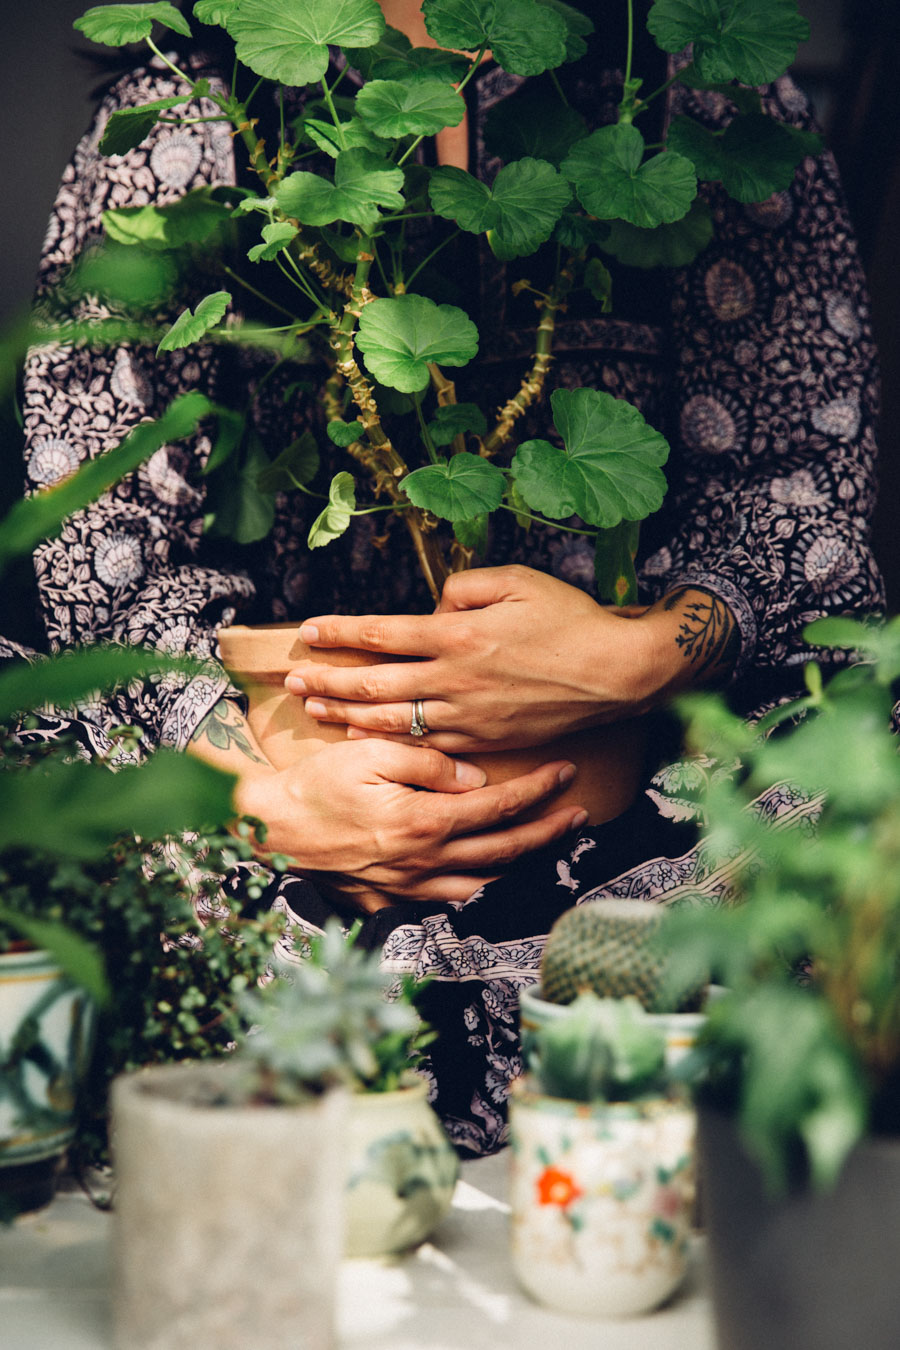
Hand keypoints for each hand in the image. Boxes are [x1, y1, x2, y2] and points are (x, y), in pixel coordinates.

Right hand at [238, 736, 587, 904]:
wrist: (271, 827)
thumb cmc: (317, 784)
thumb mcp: (371, 754)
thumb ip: (430, 762)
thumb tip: (477, 779)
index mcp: (425, 822)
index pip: (498, 806)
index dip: (538, 790)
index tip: (566, 772)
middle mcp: (425, 861)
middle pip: (504, 850)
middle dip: (548, 831)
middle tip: (580, 814)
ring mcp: (410, 886)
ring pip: (485, 882)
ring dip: (523, 864)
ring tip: (549, 846)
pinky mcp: (393, 899)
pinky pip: (450, 899)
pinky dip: (481, 887)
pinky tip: (494, 875)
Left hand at [285, 565, 665, 753]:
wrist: (615, 673)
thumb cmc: (570, 619)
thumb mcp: (517, 581)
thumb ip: (464, 588)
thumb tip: (433, 607)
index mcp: (458, 635)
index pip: (381, 633)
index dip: (341, 632)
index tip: (308, 632)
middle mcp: (454, 678)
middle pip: (374, 682)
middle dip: (328, 680)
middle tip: (293, 680)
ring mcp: (467, 715)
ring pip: (392, 719)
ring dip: (347, 714)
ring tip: (315, 709)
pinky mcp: (483, 740)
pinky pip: (424, 744)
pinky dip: (389, 741)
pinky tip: (366, 737)